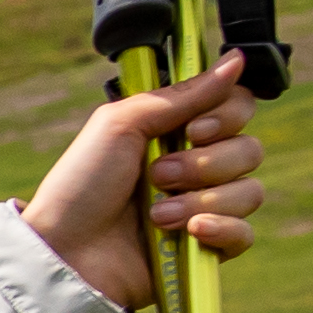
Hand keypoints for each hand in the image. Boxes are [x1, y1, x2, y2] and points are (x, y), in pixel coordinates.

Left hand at [23, 52, 262, 311]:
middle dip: (204, 163)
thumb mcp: (121, 125)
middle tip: (157, 175)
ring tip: (155, 214)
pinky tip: (188, 232)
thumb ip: (180, 95)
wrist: (63, 251)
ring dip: (201, 199)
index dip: (226, 115)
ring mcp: (203, 207)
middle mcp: (196, 166)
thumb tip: (235, 60)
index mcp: (177, 132)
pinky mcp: (206, 247)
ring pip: (250, 191)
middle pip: (249, 149)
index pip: (237, 108)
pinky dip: (221, 230)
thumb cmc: (80, 186)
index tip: (192, 128)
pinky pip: (245, 234)